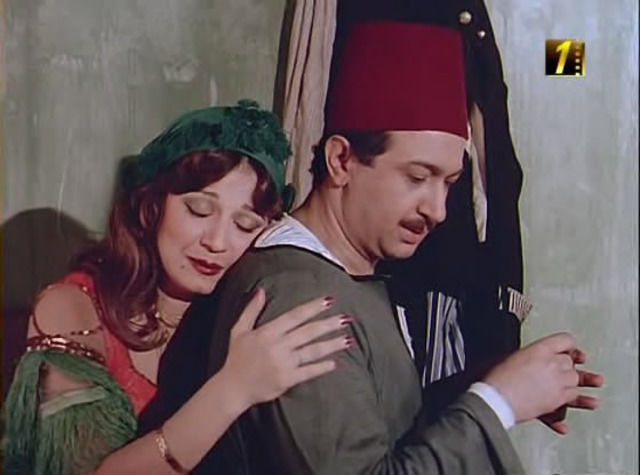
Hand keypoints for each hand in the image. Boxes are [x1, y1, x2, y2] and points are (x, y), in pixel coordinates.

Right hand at [219, 289, 351, 408]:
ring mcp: (284, 363)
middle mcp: (278, 346)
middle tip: (346, 318)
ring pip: (312, 351)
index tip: (329, 301)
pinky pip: (308, 371)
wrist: (232, 388)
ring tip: (347, 339)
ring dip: (331, 345)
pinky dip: (322, 367)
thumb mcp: (239, 330)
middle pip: (308, 332)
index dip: (312, 308)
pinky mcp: (287, 379)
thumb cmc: (236, 358)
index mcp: (268, 332)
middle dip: (328, 324)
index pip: (295, 316)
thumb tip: (261, 291)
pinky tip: (335, 362)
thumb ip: (251, 310)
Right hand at [483, 333, 602, 423]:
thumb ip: (528, 357)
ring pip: (576, 379)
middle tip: (576, 367)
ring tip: (596, 381)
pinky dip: (578, 401)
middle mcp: (552, 363)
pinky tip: (587, 403)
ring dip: (579, 381)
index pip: (565, 340)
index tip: (573, 350)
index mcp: (539, 349)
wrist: (496, 398)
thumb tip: (530, 360)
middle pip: (571, 361)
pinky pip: (573, 398)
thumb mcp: (511, 357)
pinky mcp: (557, 400)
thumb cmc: (496, 378)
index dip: (570, 345)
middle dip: (571, 365)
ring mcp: (557, 382)